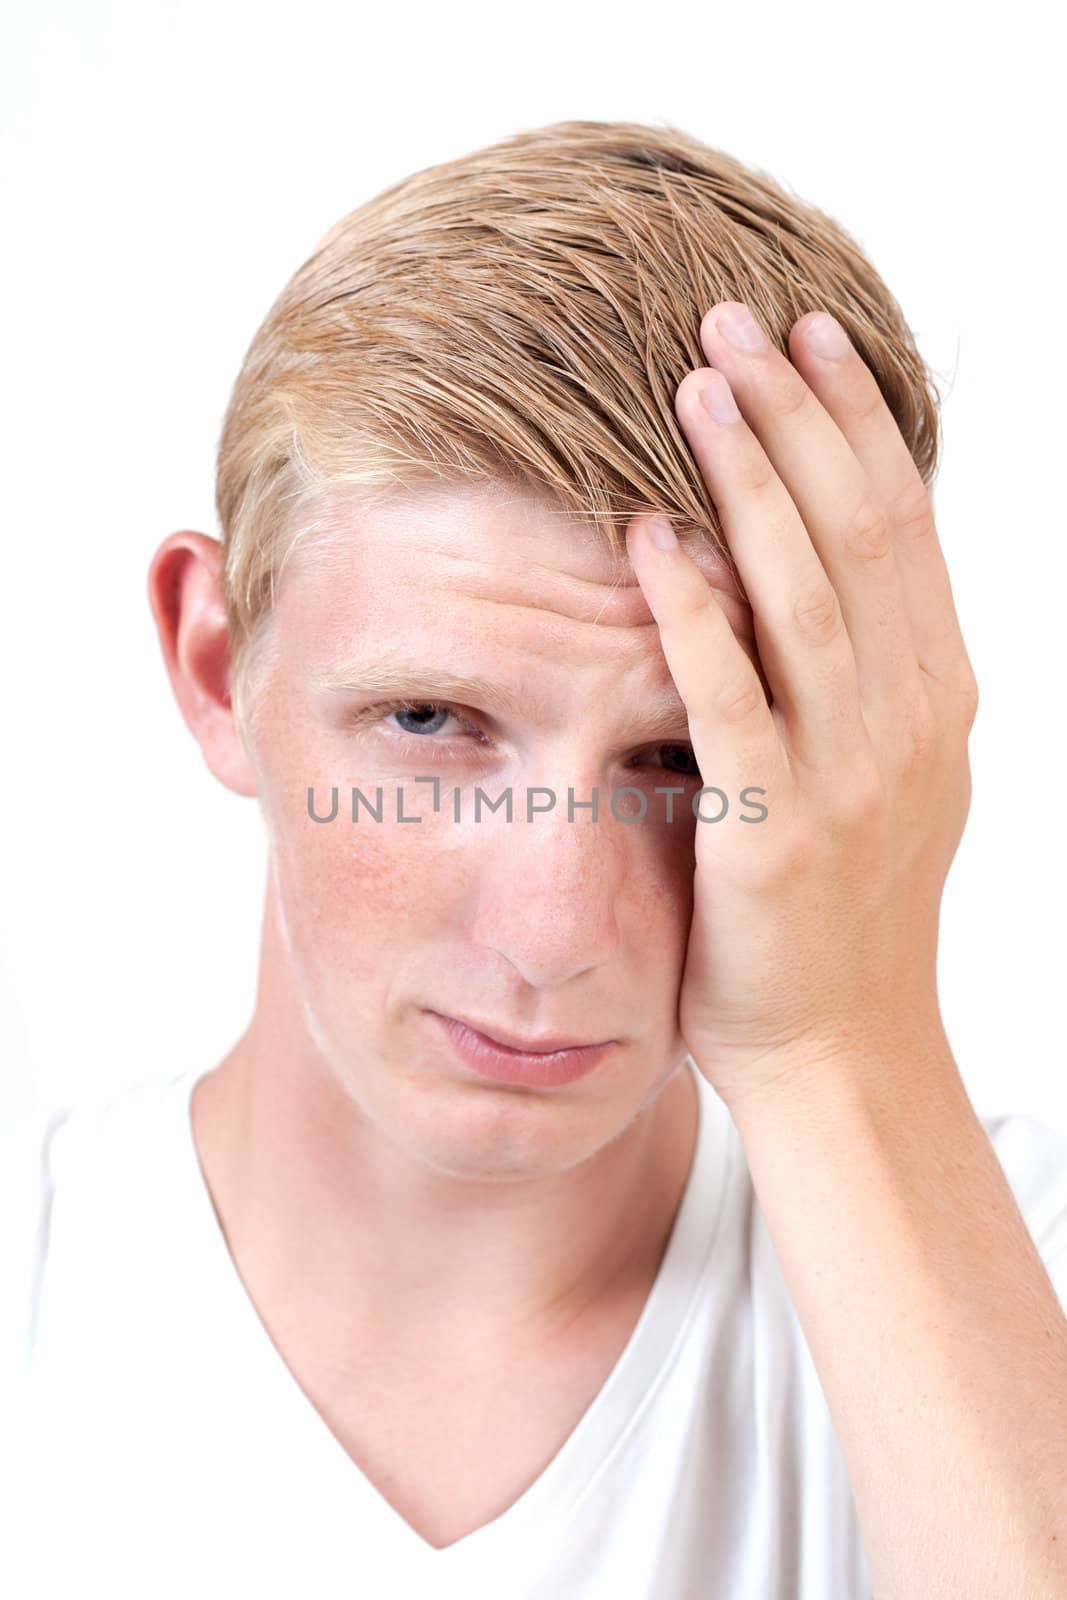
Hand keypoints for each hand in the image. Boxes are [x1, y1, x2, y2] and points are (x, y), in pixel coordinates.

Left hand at [626, 301, 977, 1113]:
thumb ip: (856, 676)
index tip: (811, 337)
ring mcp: (850, 777)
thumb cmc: (838, 913)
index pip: (903, 527)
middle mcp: (908, 720)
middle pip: (860, 534)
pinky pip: (733, 702)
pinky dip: (694, 615)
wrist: (840, 1049)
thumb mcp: (877, 776)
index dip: (857, 424)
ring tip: (698, 387)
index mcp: (934, 694)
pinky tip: (647, 538)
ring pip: (807, 597)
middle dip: (800, 419)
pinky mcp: (775, 831)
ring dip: (752, 483)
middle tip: (736, 321)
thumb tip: (804, 570)